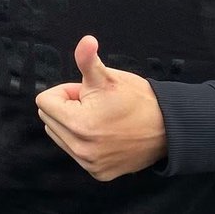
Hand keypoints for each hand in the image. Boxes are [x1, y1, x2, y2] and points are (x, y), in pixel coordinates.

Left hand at [35, 35, 167, 180]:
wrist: (169, 128)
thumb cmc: (137, 99)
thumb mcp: (108, 77)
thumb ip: (88, 60)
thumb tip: (86, 40)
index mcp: (79, 124)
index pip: (44, 101)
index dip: (66, 92)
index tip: (88, 93)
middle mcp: (81, 150)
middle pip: (48, 118)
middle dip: (67, 107)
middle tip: (95, 105)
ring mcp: (90, 164)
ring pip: (59, 135)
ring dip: (72, 123)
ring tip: (101, 118)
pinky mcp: (99, 173)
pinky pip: (74, 151)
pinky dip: (82, 140)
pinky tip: (105, 134)